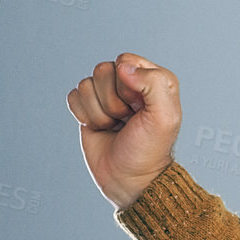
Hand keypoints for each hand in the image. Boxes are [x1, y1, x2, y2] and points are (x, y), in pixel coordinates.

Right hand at [66, 52, 182, 210]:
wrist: (129, 178)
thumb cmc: (150, 148)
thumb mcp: (165, 117)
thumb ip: (154, 84)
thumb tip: (123, 67)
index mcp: (153, 79)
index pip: (125, 62)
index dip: (127, 86)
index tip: (139, 109)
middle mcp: (130, 83)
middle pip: (102, 70)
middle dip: (112, 101)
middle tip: (127, 120)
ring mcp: (107, 95)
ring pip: (86, 84)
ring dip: (99, 112)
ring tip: (116, 126)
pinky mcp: (89, 108)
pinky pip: (73, 97)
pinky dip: (84, 115)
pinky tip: (100, 128)